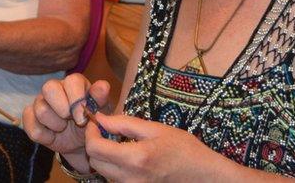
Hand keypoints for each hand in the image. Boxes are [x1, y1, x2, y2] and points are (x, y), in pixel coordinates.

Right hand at [23, 74, 110, 167]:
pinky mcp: (30, 117)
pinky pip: (31, 126)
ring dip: (56, 125)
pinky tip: (53, 135)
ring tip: (64, 128)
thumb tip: (102, 86)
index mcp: (74, 83)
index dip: (77, 100)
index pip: (72, 81)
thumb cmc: (91, 122)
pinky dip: (45, 136)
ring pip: (41, 110)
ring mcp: (40, 102)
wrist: (80, 142)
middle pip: (49, 88)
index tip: (83, 118)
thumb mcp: (101, 112)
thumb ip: (100, 98)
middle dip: (62, 109)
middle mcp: (54, 88)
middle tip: (72, 121)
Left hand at [85, 112, 219, 181]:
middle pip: (95, 162)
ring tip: (120, 143)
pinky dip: (115, 168)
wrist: (204, 175)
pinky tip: (128, 158)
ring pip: (103, 173)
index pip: (95, 148)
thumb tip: (100, 118)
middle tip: (107, 131)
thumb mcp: (155, 129)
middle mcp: (130, 178)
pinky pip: (115, 180)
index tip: (96, 122)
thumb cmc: (184, 149)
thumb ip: (124, 123)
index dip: (91, 132)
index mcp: (135, 158)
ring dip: (105, 157)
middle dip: (95, 144)